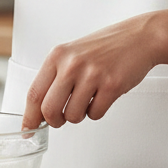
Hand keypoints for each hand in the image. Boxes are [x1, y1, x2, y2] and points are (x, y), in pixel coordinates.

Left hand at [21, 14, 163, 129]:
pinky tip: (102, 95)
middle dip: (55, 121)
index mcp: (58, 55)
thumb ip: (55, 77)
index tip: (28, 130)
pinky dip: (97, 111)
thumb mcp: (73, 53)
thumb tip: (39, 110)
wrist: (139, 37)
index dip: (29, 117)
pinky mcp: (111, 85)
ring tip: (88, 98)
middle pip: (50, 110)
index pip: (34, 94)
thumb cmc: (106, 47)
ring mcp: (92, 74)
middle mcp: (72, 64)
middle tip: (62, 118)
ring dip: (79, 114)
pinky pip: (95, 114)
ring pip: (73, 116)